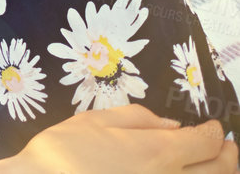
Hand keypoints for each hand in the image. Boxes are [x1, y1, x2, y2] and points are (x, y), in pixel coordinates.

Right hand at [5, 106, 236, 173]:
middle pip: (220, 171)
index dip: (214, 132)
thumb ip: (137, 118)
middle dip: (229, 157)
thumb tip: (171, 125)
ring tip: (218, 168)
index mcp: (159, 151)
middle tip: (229, 148)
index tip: (213, 128)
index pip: (206, 142)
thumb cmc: (63, 152)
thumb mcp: (94, 121)